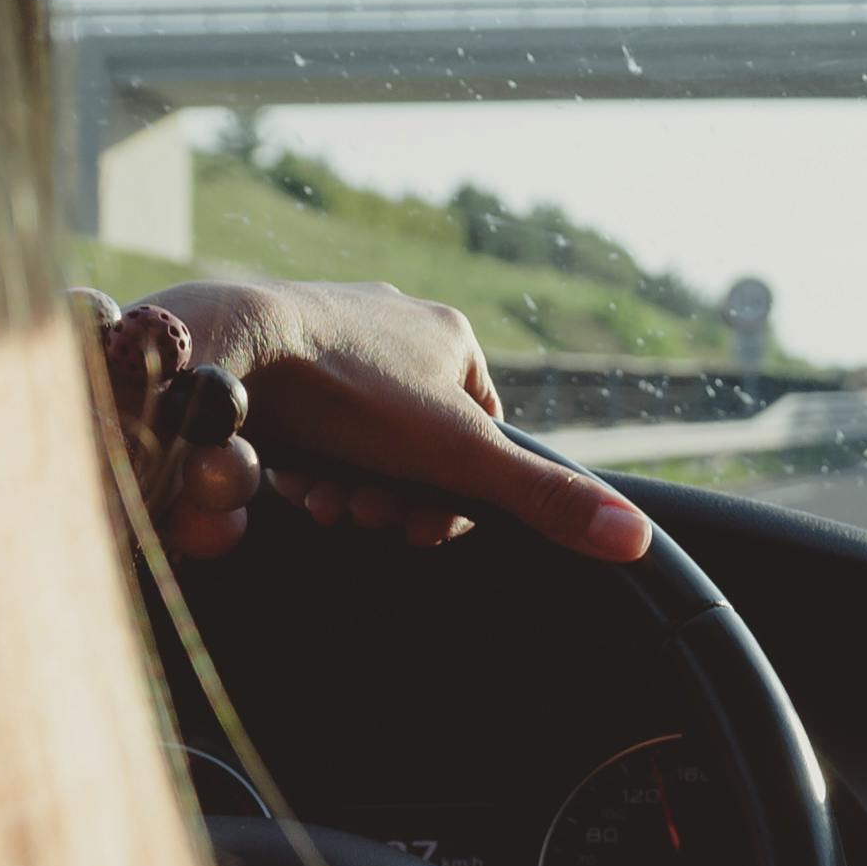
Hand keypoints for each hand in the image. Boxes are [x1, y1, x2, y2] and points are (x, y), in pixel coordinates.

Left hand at [83, 279, 654, 565]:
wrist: (232, 352)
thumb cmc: (351, 395)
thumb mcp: (460, 459)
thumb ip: (544, 501)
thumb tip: (634, 540)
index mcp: (453, 338)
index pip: (483, 439)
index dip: (457, 499)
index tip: (418, 528)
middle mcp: (398, 325)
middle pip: (419, 446)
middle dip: (395, 496)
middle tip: (366, 515)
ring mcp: (334, 334)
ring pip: (362, 441)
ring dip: (349, 487)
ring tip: (324, 500)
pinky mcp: (279, 354)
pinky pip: (309, 424)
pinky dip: (306, 463)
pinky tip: (291, 478)